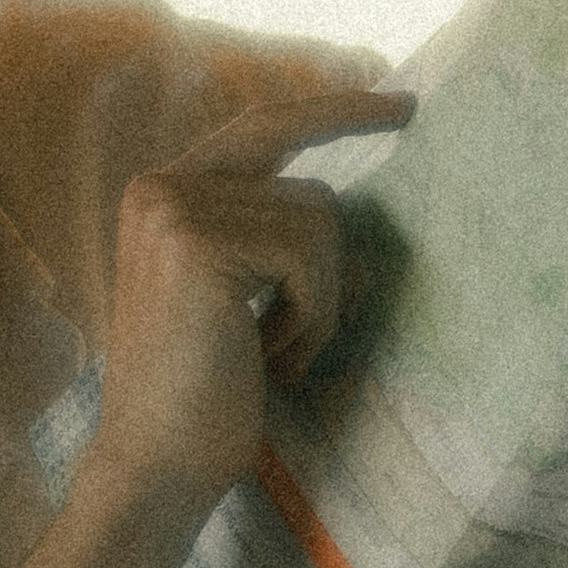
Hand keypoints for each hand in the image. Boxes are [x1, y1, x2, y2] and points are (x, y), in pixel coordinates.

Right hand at [91, 66, 410, 509]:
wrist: (157, 466)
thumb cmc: (204, 394)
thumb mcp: (235, 296)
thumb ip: (259, 234)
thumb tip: (331, 196)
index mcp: (158, 198)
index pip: (251, 130)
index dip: (321, 109)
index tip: (389, 101)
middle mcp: (156, 189)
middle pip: (283, 136)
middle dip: (349, 113)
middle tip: (411, 108)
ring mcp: (172, 210)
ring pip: (314, 211)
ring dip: (322, 291)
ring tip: (281, 351)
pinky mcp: (197, 244)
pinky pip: (310, 252)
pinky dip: (315, 312)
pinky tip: (275, 357)